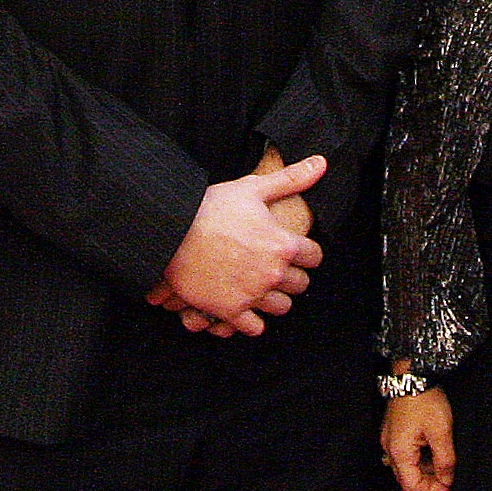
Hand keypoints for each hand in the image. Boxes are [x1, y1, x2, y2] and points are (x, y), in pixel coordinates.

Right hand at [159, 155, 325, 335]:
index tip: (296, 249)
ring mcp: (252, 294)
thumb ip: (291, 179)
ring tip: (262, 285)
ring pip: (282, 307)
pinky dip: (252, 320)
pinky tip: (245, 305)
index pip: (315, 257)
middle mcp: (272, 273)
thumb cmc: (210, 208)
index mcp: (282, 244)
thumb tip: (321, 163)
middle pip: (300, 284)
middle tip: (276, 265)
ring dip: (275, 297)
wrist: (170, 233)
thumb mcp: (252, 187)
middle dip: (292, 275)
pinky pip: (254, 327)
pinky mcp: (230, 311)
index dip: (306, 252)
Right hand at [382, 386, 454, 490]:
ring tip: (442, 457)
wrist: (413, 374)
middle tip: (447, 474)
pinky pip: (405, 453)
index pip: (411, 486)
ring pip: (406, 466)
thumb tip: (447, 480)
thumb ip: (445, 461)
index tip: (448, 485)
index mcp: (399, 452)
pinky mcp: (393, 431)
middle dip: (428, 480)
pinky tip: (431, 447)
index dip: (431, 490)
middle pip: (407, 478)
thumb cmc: (424, 400)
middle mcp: (389, 448)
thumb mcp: (441, 432)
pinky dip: (419, 456)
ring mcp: (389, 439)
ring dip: (424, 468)